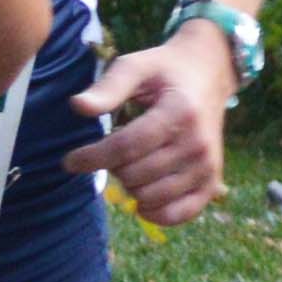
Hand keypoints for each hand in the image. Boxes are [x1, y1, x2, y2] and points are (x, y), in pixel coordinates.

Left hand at [61, 24, 235, 223]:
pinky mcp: (211, 183)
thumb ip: (108, 87)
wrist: (208, 75)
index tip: (69, 161)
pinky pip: (180, 214)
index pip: (127, 146)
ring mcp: (207, 167)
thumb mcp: (135, 67)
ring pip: (151, 196)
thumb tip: (77, 106)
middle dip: (111, 167)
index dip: (92, 157)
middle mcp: (197, 144)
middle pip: (135, 175)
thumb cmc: (164, 71)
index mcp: (179, 112)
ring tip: (129, 165)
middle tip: (110, 151)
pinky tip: (141, 200)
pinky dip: (156, 213)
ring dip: (129, 186)